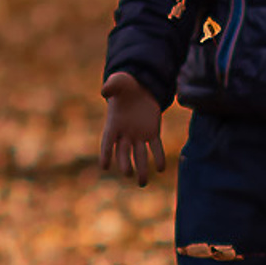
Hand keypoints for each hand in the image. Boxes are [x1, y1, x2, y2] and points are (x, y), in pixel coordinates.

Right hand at [99, 70, 167, 184]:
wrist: (140, 86)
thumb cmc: (125, 85)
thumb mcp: (118, 81)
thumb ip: (111, 86)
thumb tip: (104, 91)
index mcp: (113, 124)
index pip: (107, 142)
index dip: (105, 154)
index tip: (104, 166)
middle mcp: (125, 133)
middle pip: (123, 153)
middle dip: (125, 163)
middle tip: (127, 174)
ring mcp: (139, 135)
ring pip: (139, 155)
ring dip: (141, 169)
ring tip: (143, 183)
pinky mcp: (152, 133)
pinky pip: (155, 148)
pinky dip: (158, 157)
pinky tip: (161, 168)